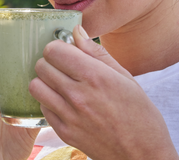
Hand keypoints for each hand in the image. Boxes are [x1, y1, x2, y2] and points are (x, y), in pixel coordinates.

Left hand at [29, 25, 178, 159]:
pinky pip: (42, 107)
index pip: (54, 50)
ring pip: (35, 86)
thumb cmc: (138, 112)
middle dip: (49, 61)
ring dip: (44, 80)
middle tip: (62, 65)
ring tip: (58, 82)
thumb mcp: (124, 76)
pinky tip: (62, 100)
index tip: (65, 50)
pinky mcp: (64, 132)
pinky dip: (48, 100)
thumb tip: (76, 31)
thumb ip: (96, 52)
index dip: (57, 46)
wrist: (142, 154)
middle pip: (41, 65)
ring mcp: (69, 115)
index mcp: (94, 76)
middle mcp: (78, 95)